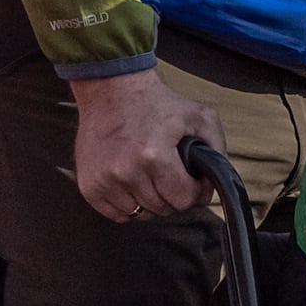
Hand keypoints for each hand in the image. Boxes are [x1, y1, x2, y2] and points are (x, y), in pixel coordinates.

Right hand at [67, 64, 229, 223]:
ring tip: (149, 175)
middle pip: (162, 209)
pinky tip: (131, 183)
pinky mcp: (89, 185)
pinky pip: (117, 214)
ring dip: (149, 200)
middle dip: (172, 194)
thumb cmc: (154, 104)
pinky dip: (128, 204)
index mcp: (154, 155)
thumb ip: (217, 150)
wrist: (110, 90)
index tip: (191, 179)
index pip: (184, 200)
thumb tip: (215, 182)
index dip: (194, 191)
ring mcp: (104, 180)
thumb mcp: (198, 117)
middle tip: (169, 172)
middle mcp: (126, 171)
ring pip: (140, 214)